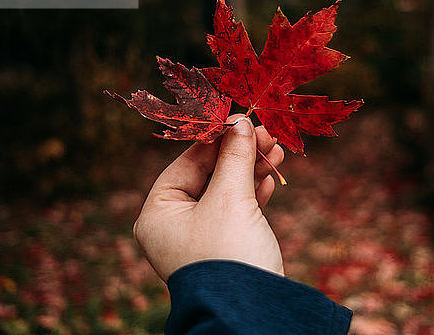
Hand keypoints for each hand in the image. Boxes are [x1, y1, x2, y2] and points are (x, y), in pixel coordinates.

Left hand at [133, 114, 284, 280]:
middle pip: (208, 175)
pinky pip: (235, 211)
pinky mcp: (223, 246)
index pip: (187, 163)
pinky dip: (253, 192)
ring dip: (250, 169)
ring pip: (225, 191)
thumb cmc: (229, 254)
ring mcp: (198, 238)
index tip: (241, 118)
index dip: (216, 137)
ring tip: (275, 148)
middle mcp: (173, 225)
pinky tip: (269, 175)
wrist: (252, 314)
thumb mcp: (230, 198)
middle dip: (238, 153)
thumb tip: (240, 122)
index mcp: (158, 214)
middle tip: (265, 132)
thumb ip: (234, 156)